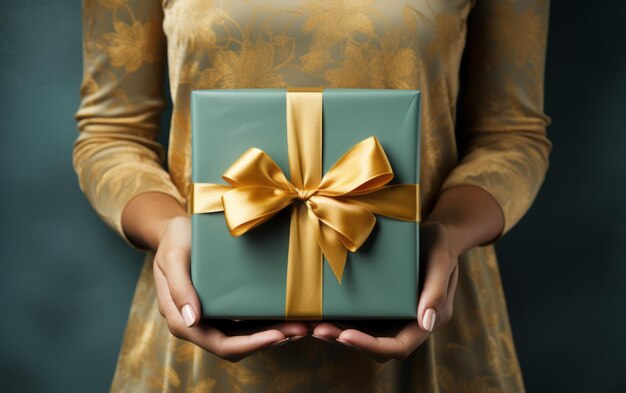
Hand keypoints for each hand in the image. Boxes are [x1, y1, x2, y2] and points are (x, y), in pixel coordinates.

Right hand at [153, 215, 308, 361]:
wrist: (179, 227)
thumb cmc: (175, 239)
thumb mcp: (174, 256)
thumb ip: (179, 287)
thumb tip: (191, 320)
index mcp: (181, 318)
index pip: (218, 344)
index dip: (249, 344)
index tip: (278, 335)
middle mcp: (198, 323)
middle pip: (236, 346)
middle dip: (269, 341)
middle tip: (301, 330)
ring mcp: (212, 316)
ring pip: (245, 337)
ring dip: (273, 334)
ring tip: (302, 325)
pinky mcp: (224, 306)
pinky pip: (247, 322)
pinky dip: (268, 322)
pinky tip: (289, 314)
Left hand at [311, 221, 458, 361]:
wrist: (431, 231)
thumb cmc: (439, 243)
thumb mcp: (442, 259)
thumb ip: (436, 290)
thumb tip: (426, 323)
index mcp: (425, 321)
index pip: (398, 347)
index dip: (371, 346)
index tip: (346, 336)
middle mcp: (406, 324)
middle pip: (374, 346)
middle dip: (345, 341)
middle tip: (319, 329)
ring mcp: (390, 315)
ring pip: (362, 334)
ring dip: (337, 333)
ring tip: (313, 323)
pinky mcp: (377, 303)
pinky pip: (358, 317)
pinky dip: (339, 318)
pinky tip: (319, 310)